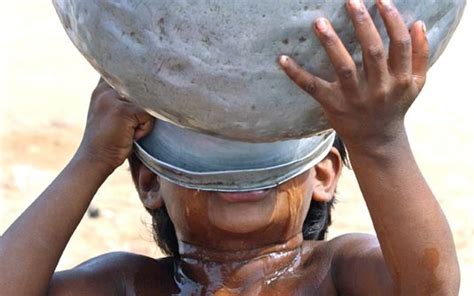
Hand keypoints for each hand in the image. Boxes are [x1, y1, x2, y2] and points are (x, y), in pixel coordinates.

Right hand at [76, 79, 154, 171]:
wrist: (94, 160)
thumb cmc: (109, 138)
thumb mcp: (111, 111)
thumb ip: (122, 96)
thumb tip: (150, 82)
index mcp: (102, 87)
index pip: (126, 71)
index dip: (140, 79)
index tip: (146, 78)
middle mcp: (105, 89)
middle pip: (142, 85)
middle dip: (149, 100)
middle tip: (135, 123)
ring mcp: (112, 98)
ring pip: (147, 102)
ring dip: (145, 119)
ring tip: (130, 131)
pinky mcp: (123, 110)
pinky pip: (148, 115)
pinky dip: (145, 129)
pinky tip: (131, 137)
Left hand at [279, 0, 428, 151]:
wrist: (377, 141)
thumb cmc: (394, 106)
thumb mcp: (415, 84)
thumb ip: (421, 55)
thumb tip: (419, 23)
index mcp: (400, 79)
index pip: (399, 44)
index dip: (392, 20)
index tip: (381, 0)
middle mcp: (379, 88)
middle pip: (372, 51)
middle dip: (362, 23)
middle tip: (351, 1)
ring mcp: (354, 98)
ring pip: (344, 67)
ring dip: (331, 43)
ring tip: (320, 22)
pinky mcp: (332, 105)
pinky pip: (313, 88)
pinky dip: (297, 73)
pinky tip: (282, 58)